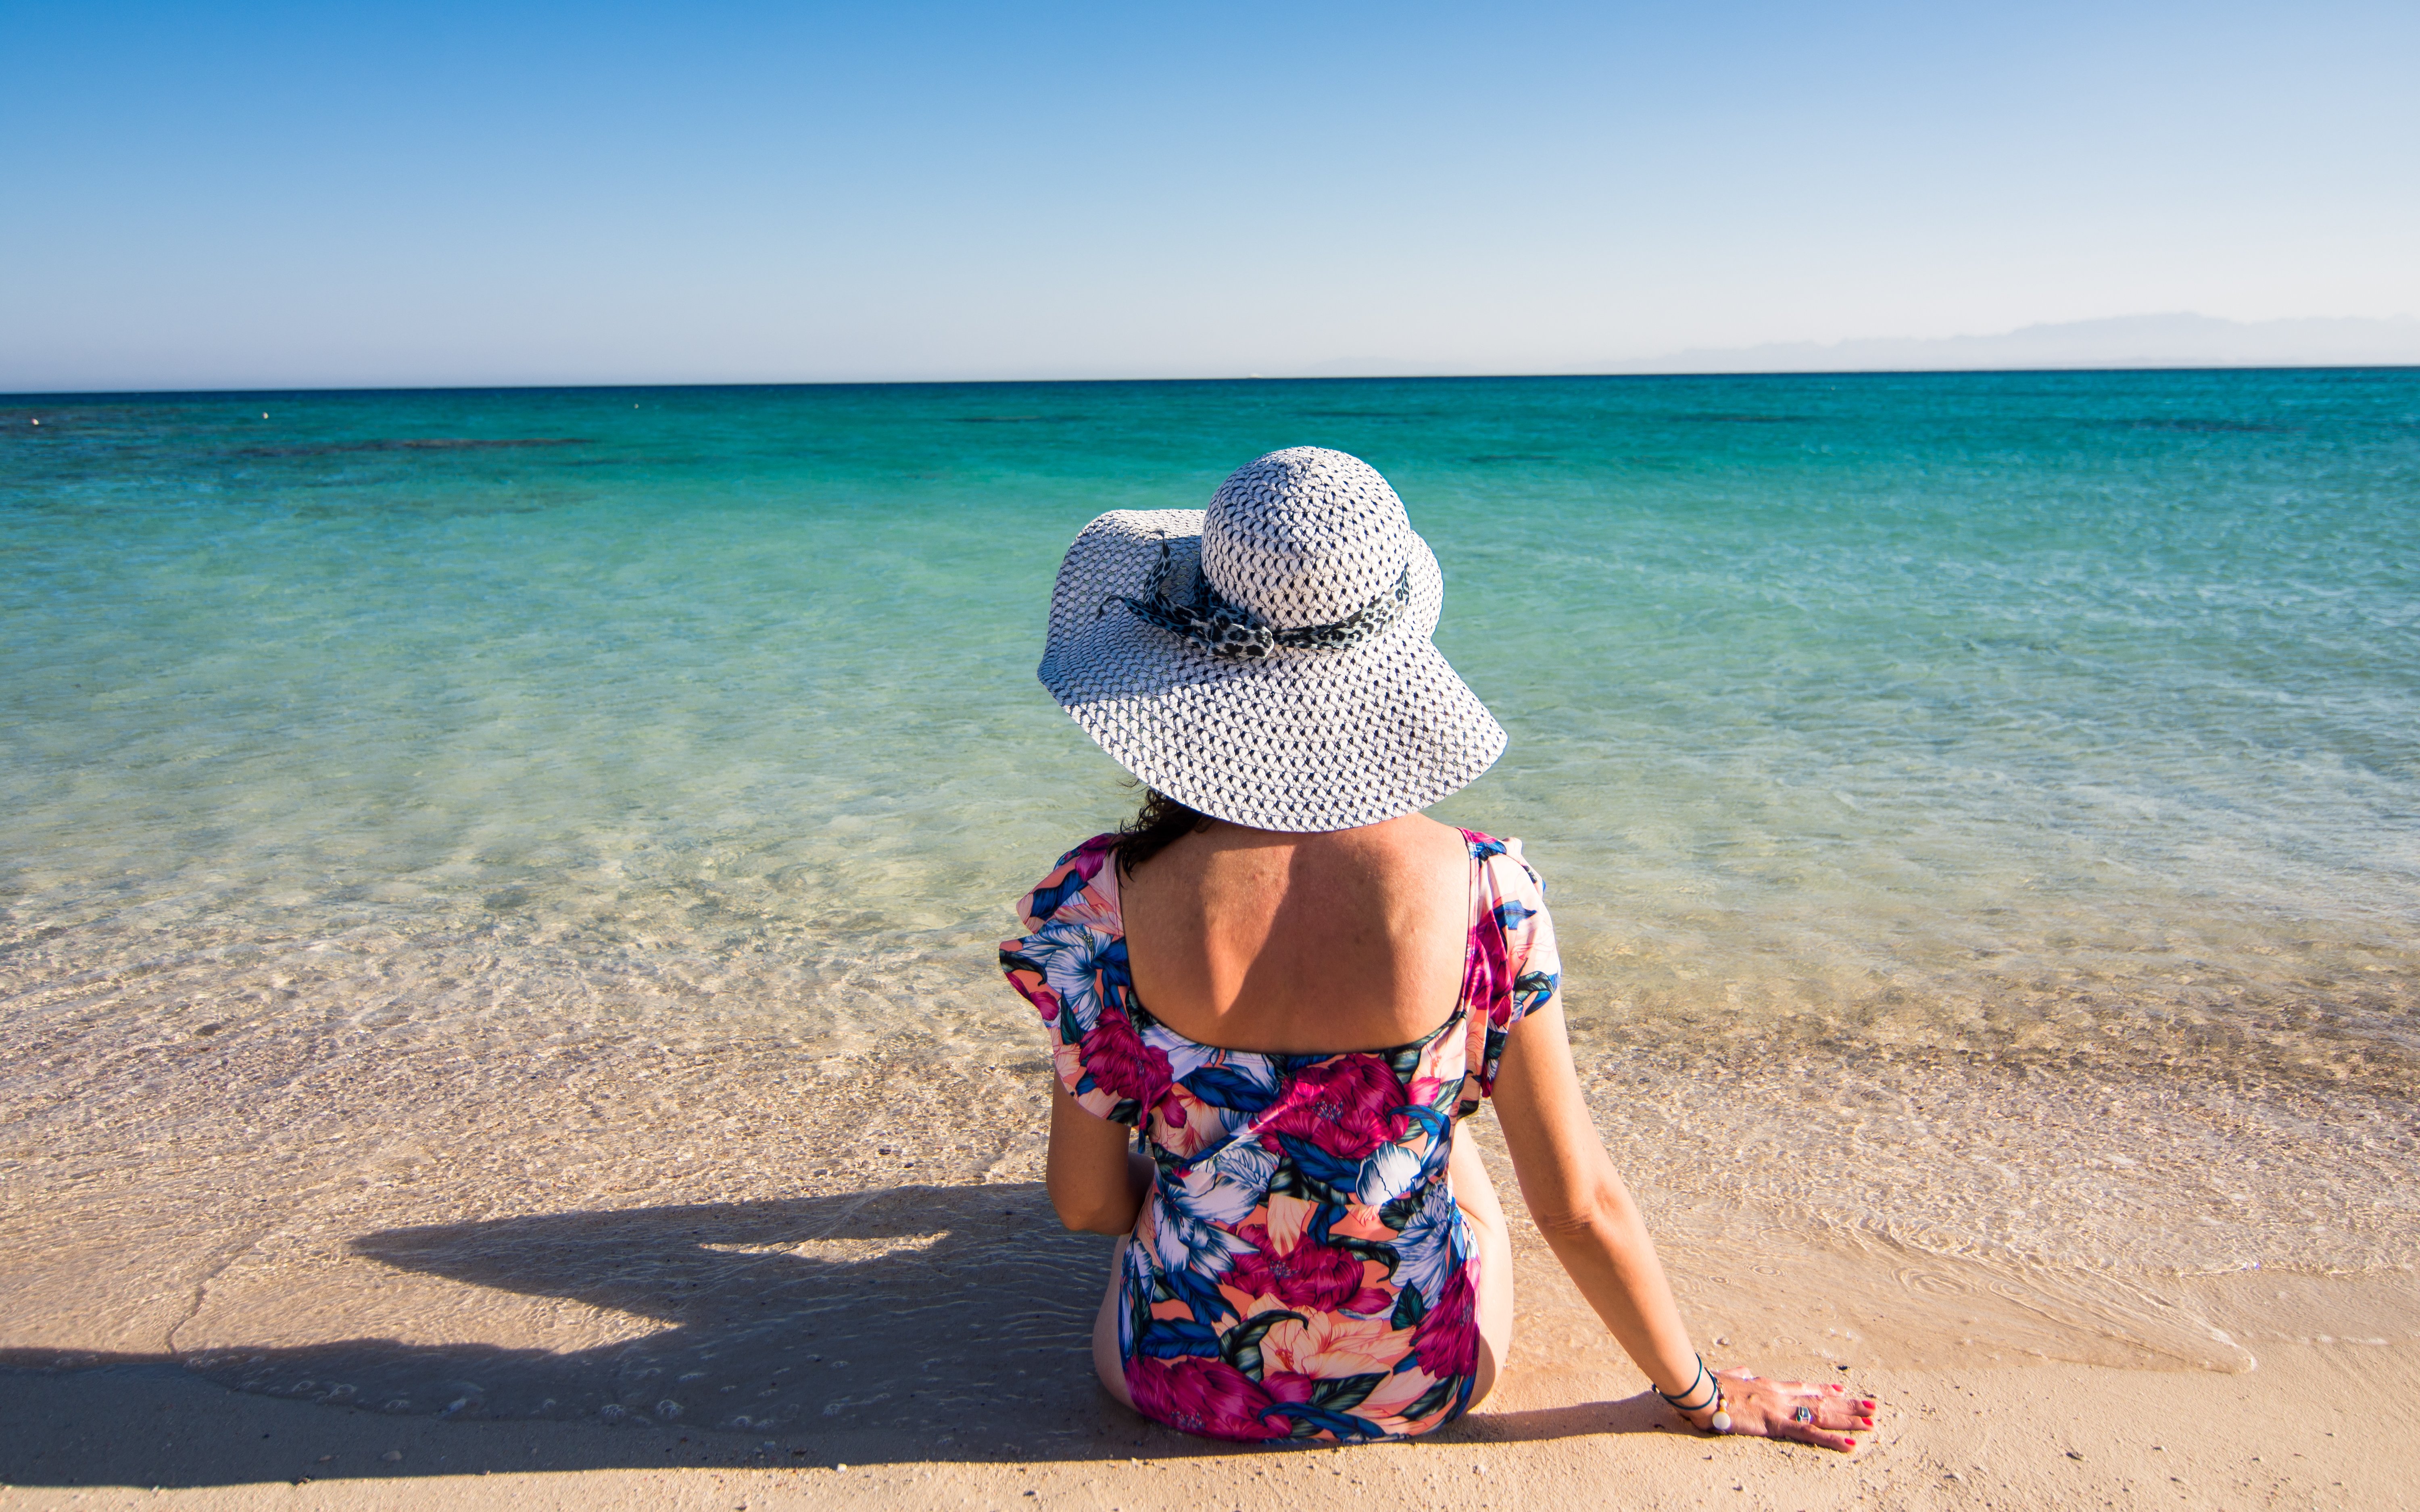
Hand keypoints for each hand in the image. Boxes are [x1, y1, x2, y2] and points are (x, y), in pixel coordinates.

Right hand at [1674, 1368, 1876, 1452]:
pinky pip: (1811, 1434)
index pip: (1803, 1388)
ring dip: (1849, 1418)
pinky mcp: (1777, 1424)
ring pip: (1823, 1414)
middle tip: (1872, 1406)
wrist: (1702, 1392)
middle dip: (1848, 1404)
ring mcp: (1782, 1408)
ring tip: (1871, 1421)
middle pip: (1821, 1400)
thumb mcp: (1728, 1379)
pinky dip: (1833, 1439)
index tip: (1842, 1389)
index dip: (1824, 1389)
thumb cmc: (1709, 1386)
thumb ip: (1739, 1375)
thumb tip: (1743, 1371)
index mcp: (1769, 1387)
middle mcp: (1781, 1395)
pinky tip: (1851, 1444)